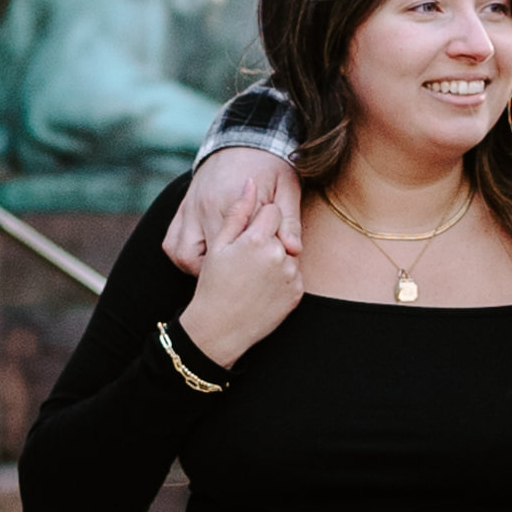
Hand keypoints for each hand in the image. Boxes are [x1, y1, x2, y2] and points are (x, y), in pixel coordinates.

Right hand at [166, 142, 296, 280]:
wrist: (245, 136)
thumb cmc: (271, 163)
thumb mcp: (287, 187)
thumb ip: (288, 219)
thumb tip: (293, 250)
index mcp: (231, 201)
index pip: (240, 248)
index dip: (255, 263)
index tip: (266, 267)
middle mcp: (204, 207)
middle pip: (207, 258)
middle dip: (227, 271)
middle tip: (246, 274)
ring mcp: (189, 208)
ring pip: (182, 254)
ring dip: (198, 268)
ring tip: (223, 268)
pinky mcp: (182, 208)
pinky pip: (171, 244)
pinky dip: (184, 256)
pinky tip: (205, 258)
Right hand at [173, 152, 305, 366]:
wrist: (220, 329)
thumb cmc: (214, 284)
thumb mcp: (219, 246)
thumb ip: (238, 212)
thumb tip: (250, 183)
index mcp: (257, 240)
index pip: (272, 211)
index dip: (259, 220)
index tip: (248, 232)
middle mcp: (278, 255)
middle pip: (282, 231)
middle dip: (269, 238)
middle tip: (248, 257)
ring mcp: (290, 275)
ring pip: (289, 252)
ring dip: (277, 256)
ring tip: (253, 274)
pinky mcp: (297, 293)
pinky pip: (294, 274)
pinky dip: (282, 276)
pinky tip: (263, 286)